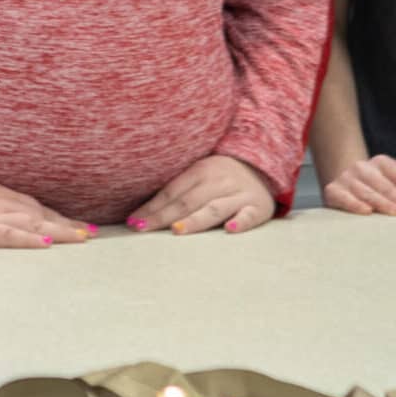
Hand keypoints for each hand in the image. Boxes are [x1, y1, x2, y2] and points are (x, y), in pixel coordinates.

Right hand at [0, 181, 92, 247]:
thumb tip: (10, 221)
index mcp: (1, 197)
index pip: (38, 210)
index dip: (60, 219)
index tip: (80, 227)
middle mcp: (4, 203)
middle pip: (43, 216)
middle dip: (68, 225)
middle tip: (92, 234)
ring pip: (34, 224)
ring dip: (61, 231)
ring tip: (83, 238)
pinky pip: (9, 236)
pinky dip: (29, 240)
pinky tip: (46, 245)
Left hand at [128, 155, 274, 235]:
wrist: (261, 165)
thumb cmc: (221, 176)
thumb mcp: (199, 174)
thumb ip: (177, 190)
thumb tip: (142, 212)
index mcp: (200, 171)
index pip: (172, 192)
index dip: (152, 207)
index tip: (133, 221)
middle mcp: (219, 181)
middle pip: (188, 201)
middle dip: (163, 216)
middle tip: (143, 228)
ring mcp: (239, 194)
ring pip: (214, 208)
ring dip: (195, 220)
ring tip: (177, 230)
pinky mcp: (258, 207)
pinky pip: (249, 215)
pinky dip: (241, 222)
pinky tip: (230, 229)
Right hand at [322, 155, 395, 216]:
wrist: (346, 191)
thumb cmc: (379, 191)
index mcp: (381, 162)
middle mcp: (362, 167)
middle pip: (383, 184)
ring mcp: (346, 178)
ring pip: (366, 192)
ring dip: (382, 203)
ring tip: (395, 213)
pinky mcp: (333, 191)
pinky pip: (344, 198)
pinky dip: (355, 204)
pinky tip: (367, 211)